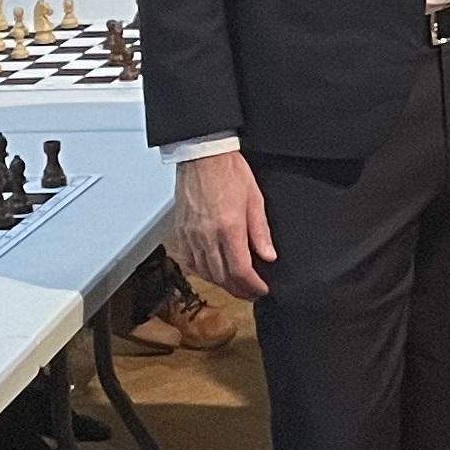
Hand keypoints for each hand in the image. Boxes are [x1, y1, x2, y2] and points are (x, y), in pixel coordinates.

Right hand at [168, 151, 276, 297]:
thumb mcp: (255, 199)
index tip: (262, 289)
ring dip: (221, 283)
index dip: (252, 285)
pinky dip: (202, 272)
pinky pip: (189, 261)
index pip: (240, 270)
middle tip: (251, 293)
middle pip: (222, 277)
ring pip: (205, 272)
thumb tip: (268, 256)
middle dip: (239, 290)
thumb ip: (261, 232)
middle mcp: (207, 236)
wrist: (203, 156)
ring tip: (235, 285)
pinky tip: (212, 272)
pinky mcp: (181, 231)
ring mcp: (191, 235)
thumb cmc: (229, 171)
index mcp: (229, 228)